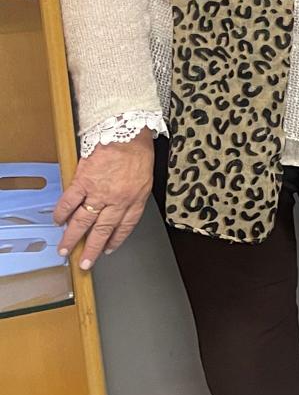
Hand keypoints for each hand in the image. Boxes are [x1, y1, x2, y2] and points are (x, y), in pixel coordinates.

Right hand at [53, 130, 153, 270]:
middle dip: (91, 249)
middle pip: (102, 230)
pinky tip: (57, 221)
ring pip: (83, 221)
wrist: (127, 132)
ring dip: (72, 237)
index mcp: (136, 199)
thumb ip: (134, 195)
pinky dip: (62, 213)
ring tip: (65, 249)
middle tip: (84, 263)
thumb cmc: (138, 151)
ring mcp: (99, 192)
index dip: (116, 240)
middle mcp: (117, 200)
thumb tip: (122, 207)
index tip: (107, 250)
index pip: (125, 227)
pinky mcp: (83, 181)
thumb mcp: (145, 177)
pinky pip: (70, 202)